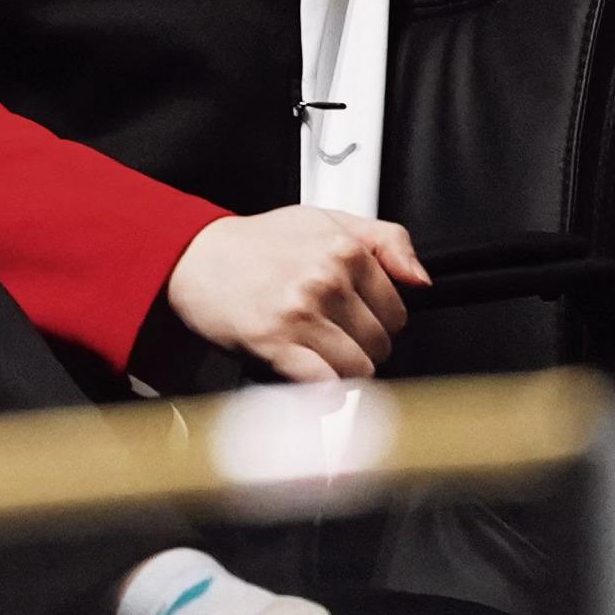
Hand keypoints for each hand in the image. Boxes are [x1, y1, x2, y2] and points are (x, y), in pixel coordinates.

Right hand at [162, 203, 423, 386]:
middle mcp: (326, 279)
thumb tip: (421, 279)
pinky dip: (322, 393)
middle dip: (360, 347)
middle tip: (331, 336)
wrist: (193, 257)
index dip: (378, 321)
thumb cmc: (257, 244)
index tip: (355, 319)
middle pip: (380, 344)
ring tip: (316, 353)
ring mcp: (301, 313)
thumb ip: (385, 241)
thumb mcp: (326, 221)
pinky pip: (324, 386)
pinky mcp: (275, 343)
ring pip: (358, 369)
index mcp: (345, 249)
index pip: (397, 311)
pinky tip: (309, 377)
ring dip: (340, 370)